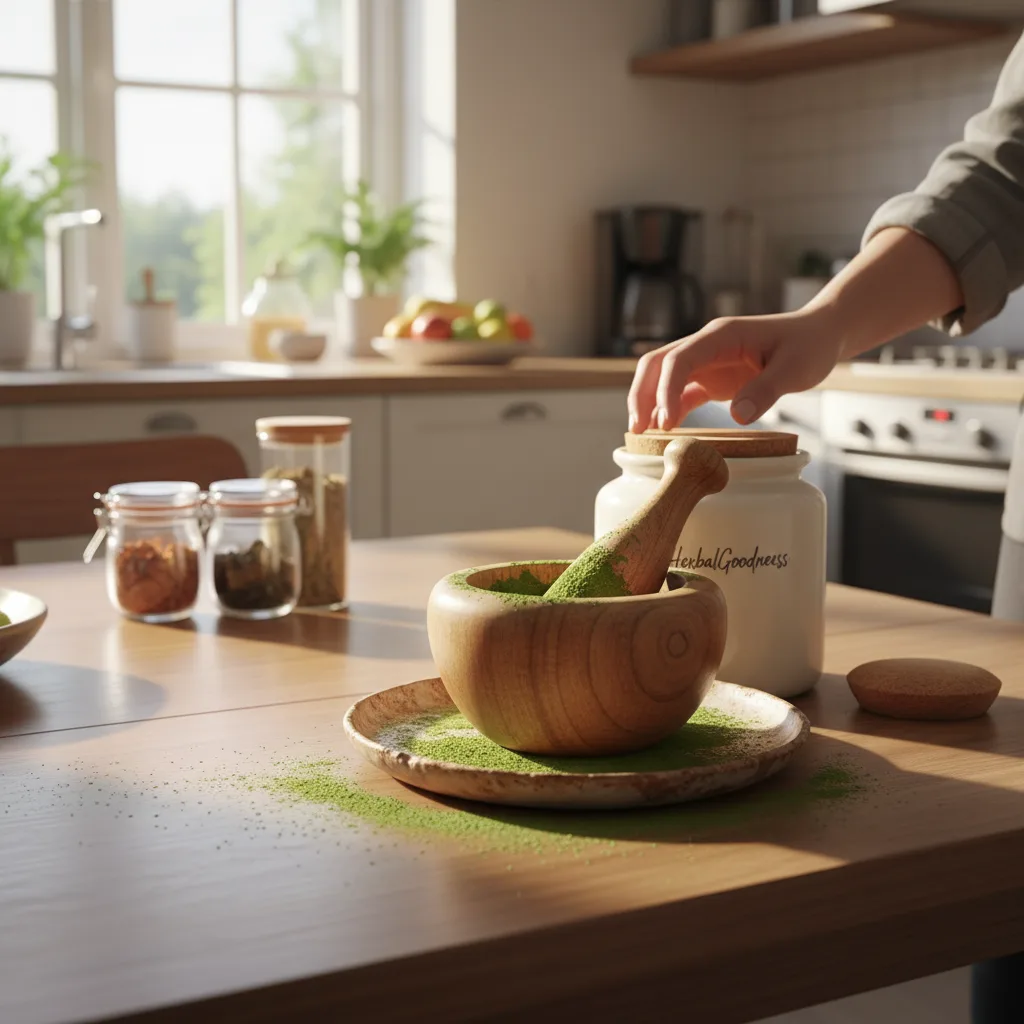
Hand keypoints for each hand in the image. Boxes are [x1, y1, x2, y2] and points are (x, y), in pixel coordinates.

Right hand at [627, 307, 846, 431]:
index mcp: (721, 336)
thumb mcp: (795, 368)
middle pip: (657, 364)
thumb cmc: (809, 345)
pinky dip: (669, 410)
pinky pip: (681, 393)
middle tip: (637, 430)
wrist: (819, 336)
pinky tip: (664, 432)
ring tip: (641, 435)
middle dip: (642, 395)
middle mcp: (706, 346)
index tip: (665, 422)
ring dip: (649, 403)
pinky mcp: (712, 379)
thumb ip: (766, 390)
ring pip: (662, 378)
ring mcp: (707, 362)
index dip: (666, 390)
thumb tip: (737, 417)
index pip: (679, 359)